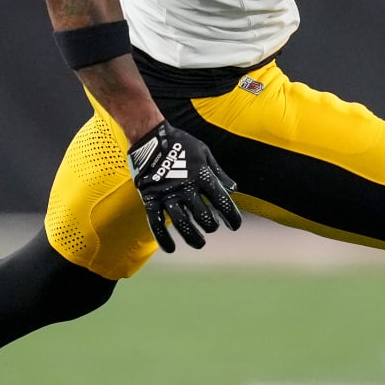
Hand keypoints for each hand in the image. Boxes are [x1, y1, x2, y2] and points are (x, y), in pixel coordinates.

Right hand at [126, 121, 242, 251]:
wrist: (149, 136)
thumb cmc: (180, 143)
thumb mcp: (204, 153)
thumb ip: (218, 172)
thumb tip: (233, 190)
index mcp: (202, 175)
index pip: (222, 201)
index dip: (231, 216)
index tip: (234, 226)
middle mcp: (186, 187)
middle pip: (203, 216)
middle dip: (211, 226)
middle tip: (211, 227)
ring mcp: (167, 194)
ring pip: (182, 223)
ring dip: (192, 237)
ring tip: (199, 243)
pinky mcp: (150, 198)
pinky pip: (156, 223)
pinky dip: (163, 238)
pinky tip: (171, 248)